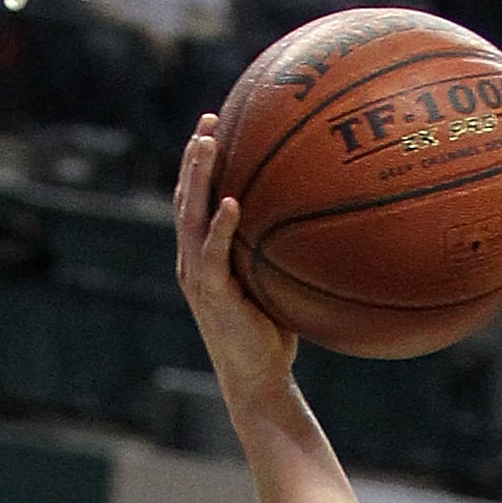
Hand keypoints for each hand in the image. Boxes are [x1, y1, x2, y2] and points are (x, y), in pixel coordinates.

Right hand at [173, 116, 298, 419]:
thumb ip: (277, 252)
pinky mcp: (211, 294)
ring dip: (198, 177)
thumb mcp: (273, 284)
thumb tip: (315, 220)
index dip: (199, 164)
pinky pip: (213, 253)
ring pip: (190, 216)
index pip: (195, 201)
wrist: (258, 382)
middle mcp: (192, 262)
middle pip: (185, 197)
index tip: (212, 126)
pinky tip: (231, 202)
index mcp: (202, 257)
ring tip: (208, 144)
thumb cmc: (271, 338)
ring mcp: (197, 277)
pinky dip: (221, 226)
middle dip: (195, 156)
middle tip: (208, 120)